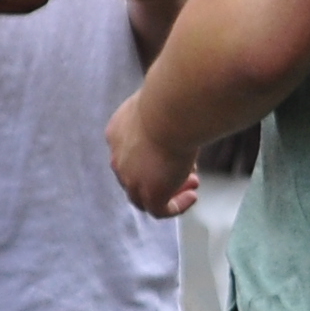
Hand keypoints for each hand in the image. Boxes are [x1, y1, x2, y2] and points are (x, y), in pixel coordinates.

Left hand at [106, 94, 198, 217]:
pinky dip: (175, 206)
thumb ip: (163, 109)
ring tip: (192, 185)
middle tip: (186, 173)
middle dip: (161, 176)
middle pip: (134, 177)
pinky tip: (192, 197)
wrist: (169, 112)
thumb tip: (182, 102)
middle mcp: (118, 158)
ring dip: (168, 192)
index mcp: (117, 134)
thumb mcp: (159, 102)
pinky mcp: (150, 194)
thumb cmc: (170, 100)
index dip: (152, 158)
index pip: (129, 154)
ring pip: (143, 197)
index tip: (174, 154)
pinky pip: (160, 210)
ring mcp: (132, 179)